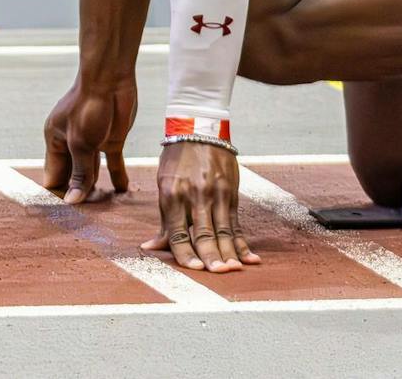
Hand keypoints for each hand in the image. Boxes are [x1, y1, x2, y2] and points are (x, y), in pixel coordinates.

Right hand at [42, 77, 136, 204]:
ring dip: (98, 189)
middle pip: (73, 176)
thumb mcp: (81, 142)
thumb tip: (72, 200)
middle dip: (79, 194)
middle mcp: (72, 144)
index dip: (59, 194)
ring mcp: (92, 142)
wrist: (111, 78)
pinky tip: (122, 192)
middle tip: (86, 219)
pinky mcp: (112, 140)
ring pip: (92, 172)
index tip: (64, 216)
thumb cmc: (88, 105)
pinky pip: (113, 164)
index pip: (54, 176)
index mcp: (55, 141)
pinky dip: (118, 177)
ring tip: (103, 212)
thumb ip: (80, 172)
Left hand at [141, 140, 258, 271]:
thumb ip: (163, 220)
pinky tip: (250, 257)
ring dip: (230, 252)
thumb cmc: (176, 160)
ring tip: (234, 269)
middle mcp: (195, 195)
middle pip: (204, 233)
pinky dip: (243, 241)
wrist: (199, 128)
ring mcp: (216, 193)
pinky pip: (237, 222)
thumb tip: (151, 247)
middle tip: (218, 274)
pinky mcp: (231, 193)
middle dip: (211, 257)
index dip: (186, 254)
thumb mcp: (164, 185)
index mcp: (173, 195)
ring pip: (224, 230)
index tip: (194, 270)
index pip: (179, 232)